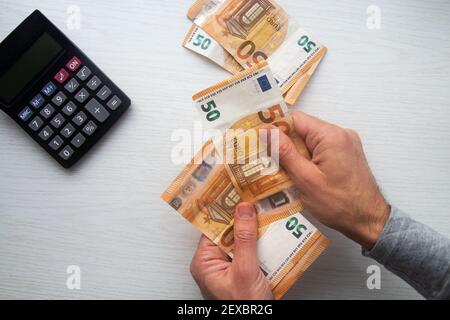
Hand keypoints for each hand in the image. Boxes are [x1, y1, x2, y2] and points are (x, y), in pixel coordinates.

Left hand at [190, 203, 272, 299]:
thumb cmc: (243, 309)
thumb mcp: (245, 270)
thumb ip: (244, 239)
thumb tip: (243, 210)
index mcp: (204, 262)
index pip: (213, 227)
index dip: (225, 210)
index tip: (236, 194)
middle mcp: (213, 264)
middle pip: (229, 233)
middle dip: (244, 220)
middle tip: (256, 203)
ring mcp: (228, 269)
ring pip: (241, 242)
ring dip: (254, 233)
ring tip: (267, 218)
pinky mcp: (241, 274)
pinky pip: (249, 253)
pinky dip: (260, 246)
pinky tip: (270, 238)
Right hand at [277, 111, 389, 248]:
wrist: (369, 222)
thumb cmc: (338, 204)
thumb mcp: (305, 179)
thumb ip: (285, 152)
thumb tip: (266, 131)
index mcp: (331, 135)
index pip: (295, 119)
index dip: (275, 129)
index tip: (259, 141)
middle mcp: (341, 134)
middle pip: (303, 129)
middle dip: (285, 144)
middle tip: (266, 161)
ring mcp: (346, 144)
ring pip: (311, 141)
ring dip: (296, 154)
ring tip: (281, 171)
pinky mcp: (347, 155)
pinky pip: (321, 150)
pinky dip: (308, 159)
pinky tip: (299, 175)